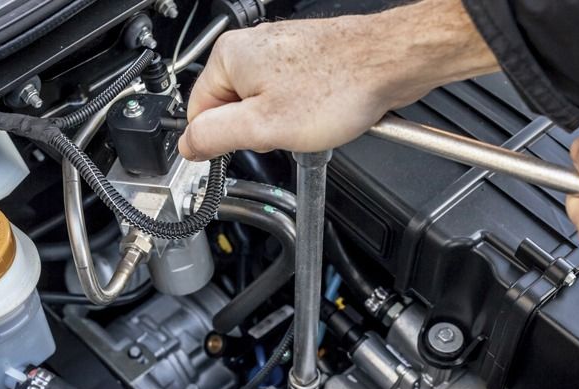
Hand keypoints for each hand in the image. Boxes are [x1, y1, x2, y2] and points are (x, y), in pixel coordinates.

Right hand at [177, 0, 497, 160]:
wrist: (391, 62)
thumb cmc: (338, 86)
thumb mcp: (264, 127)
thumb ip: (216, 137)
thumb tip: (188, 146)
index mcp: (229, 58)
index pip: (199, 112)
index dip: (220, 139)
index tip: (243, 149)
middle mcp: (252, 48)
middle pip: (233, 108)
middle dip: (258, 130)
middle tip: (285, 132)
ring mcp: (281, 51)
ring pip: (265, 105)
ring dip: (284, 123)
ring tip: (310, 120)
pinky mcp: (306, 59)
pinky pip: (292, 96)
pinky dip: (305, 111)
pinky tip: (322, 112)